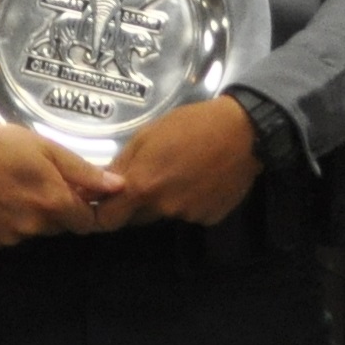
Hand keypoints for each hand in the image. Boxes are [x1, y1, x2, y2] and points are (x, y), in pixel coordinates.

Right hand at [0, 121, 124, 249]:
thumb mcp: (45, 148)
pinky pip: (11, 237)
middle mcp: (34, 227)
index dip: (85, 207)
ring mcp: (10, 239)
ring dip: (33, 217)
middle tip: (38, 182)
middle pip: (60, 227)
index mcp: (53, 202)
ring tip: (14, 188)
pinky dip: (10, 224)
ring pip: (36, 233)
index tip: (75, 192)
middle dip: (57, 209)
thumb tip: (119, 187)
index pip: (87, 223)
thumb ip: (84, 171)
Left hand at [97, 97, 262, 228]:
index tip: (108, 200)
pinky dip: (191, 201)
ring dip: (167, 200)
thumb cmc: (191, 124)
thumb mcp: (148, 134)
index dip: (104, 211)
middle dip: (137, 202)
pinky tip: (203, 178)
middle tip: (153, 175)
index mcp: (143, 187)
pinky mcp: (210, 218)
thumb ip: (122, 163)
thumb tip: (101, 182)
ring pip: (166, 214)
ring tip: (185, 170)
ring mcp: (189, 216)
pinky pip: (191, 213)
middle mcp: (163, 208)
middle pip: (137, 217)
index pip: (108, 219)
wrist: (243, 131)